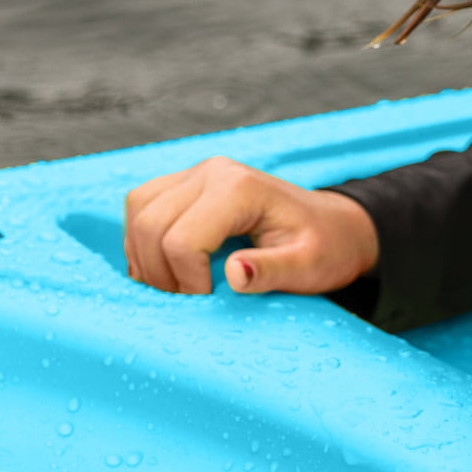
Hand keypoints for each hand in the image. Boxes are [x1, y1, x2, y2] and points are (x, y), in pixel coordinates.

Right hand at [124, 157, 379, 296]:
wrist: (334, 227)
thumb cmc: (325, 248)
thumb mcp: (309, 267)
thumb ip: (272, 271)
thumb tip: (233, 273)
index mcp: (241, 188)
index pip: (182, 240)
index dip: (186, 281)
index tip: (208, 300)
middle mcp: (213, 172)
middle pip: (150, 225)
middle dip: (160, 272)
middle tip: (188, 299)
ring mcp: (196, 174)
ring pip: (138, 213)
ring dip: (145, 257)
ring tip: (176, 286)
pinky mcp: (184, 184)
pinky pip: (141, 209)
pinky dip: (143, 243)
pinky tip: (168, 268)